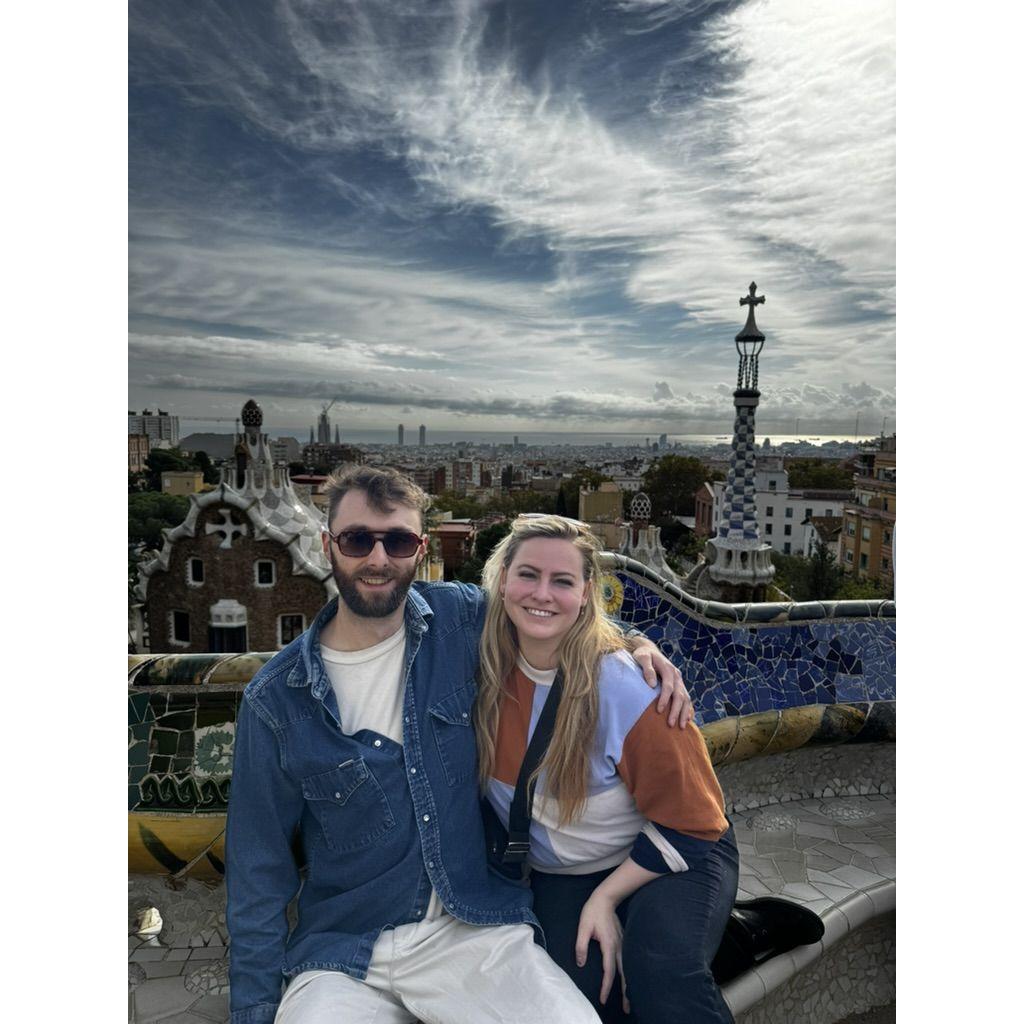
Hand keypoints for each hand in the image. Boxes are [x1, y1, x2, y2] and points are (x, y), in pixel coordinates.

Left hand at [575, 893, 627, 1008]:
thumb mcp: (582, 927)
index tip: (603, 999)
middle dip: (625, 991)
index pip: (608, 971)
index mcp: (608, 945)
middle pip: (623, 973)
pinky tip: (629, 978)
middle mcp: (618, 946)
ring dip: (629, 983)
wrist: (606, 897)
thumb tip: (581, 963)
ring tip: (630, 997)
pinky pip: (627, 960)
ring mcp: (622, 943)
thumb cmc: (592, 911)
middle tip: (628, 1007)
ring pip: (627, 967)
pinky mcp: (623, 940)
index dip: (606, 987)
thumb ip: (581, 946)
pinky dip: (629, 972)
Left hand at [631, 639, 692, 727]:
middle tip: (671, 724)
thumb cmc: (643, 655)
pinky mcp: (679, 686)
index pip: (668, 686)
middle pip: (680, 695)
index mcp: (668, 668)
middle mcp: (677, 675)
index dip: (664, 699)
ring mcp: (679, 681)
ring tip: (681, 727)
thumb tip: (652, 685)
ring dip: (684, 713)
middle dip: (676, 710)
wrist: (649, 650)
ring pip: (686, 698)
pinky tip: (688, 720)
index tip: (659, 711)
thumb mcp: (642, 657)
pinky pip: (687, 699)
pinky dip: (688, 709)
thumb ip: (647, 669)